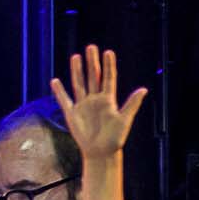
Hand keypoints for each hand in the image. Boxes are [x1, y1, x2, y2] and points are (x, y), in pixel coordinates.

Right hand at [56, 44, 140, 161]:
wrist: (100, 152)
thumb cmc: (115, 138)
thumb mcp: (125, 120)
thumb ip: (132, 104)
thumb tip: (143, 89)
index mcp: (108, 100)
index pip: (108, 78)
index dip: (108, 65)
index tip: (108, 52)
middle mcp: (95, 100)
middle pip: (93, 77)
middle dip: (92, 62)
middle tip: (91, 47)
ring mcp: (83, 105)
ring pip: (79, 84)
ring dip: (77, 71)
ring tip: (76, 57)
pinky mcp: (72, 114)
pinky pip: (64, 100)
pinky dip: (59, 91)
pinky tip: (55, 81)